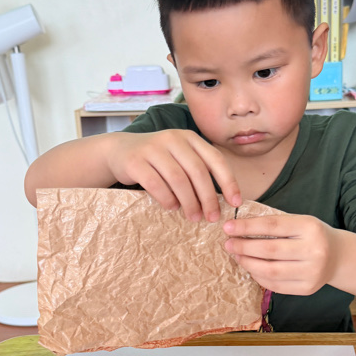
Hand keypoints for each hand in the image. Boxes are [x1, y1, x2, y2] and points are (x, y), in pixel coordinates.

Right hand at [106, 130, 241, 221]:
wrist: (119, 150)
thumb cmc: (157, 159)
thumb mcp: (180, 157)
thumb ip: (198, 170)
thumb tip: (224, 200)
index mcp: (189, 137)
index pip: (215, 159)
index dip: (228, 182)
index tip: (235, 202)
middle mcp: (173, 139)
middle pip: (198, 172)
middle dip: (208, 198)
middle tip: (212, 217)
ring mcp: (153, 148)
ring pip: (178, 179)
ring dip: (189, 202)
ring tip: (194, 217)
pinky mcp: (136, 161)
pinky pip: (156, 184)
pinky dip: (167, 199)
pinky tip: (172, 207)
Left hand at [223, 213, 337, 294]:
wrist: (339, 257)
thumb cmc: (312, 236)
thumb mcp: (300, 222)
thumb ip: (274, 225)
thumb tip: (239, 228)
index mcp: (310, 227)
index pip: (272, 225)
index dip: (247, 227)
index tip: (228, 227)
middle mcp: (314, 250)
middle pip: (270, 250)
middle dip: (244, 247)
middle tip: (229, 244)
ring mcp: (312, 272)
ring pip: (270, 270)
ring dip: (248, 264)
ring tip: (237, 256)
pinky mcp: (308, 288)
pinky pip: (276, 285)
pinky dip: (259, 277)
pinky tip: (251, 268)